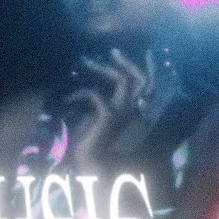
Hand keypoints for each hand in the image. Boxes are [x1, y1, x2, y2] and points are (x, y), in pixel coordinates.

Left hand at [65, 47, 155, 170]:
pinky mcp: (108, 119)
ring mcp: (124, 115)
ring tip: (86, 62)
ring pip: (123, 82)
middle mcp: (134, 113)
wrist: (88, 169)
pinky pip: (96, 95)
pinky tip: (69, 97)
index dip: (148, 66)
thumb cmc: (90, 146)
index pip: (148, 84)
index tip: (140, 52)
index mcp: (133, 113)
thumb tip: (96, 85)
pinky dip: (81, 92)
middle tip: (111, 50)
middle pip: (141, 79)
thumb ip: (103, 103)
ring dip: (103, 69)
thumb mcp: (96, 119)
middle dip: (126, 61)